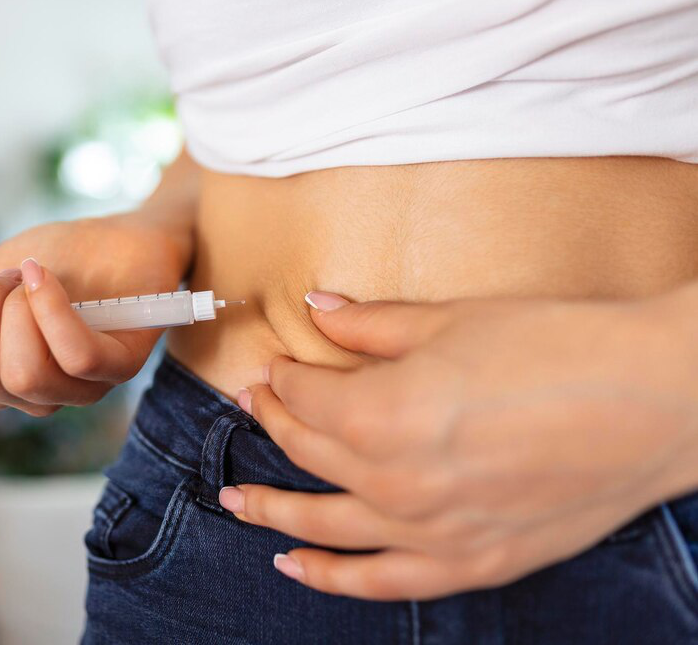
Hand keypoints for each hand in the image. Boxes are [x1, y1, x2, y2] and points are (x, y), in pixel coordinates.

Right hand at [0, 212, 190, 415]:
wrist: (125, 233)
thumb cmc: (58, 261)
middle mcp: (32, 396)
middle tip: (3, 279)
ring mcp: (78, 388)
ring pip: (19, 372)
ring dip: (15, 305)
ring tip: (32, 276)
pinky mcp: (118, 367)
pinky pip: (71, 356)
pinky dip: (49, 307)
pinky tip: (45, 277)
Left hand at [219, 288, 697, 599]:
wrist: (655, 400)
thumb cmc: (559, 349)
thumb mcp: (452, 321)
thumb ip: (372, 325)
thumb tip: (319, 309)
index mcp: (380, 413)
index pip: (304, 395)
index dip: (283, 375)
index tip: (276, 364)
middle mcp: (392, 480)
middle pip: (306, 450)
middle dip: (273, 422)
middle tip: (254, 404)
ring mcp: (429, 530)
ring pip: (323, 523)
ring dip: (271, 509)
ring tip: (235, 501)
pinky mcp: (470, 562)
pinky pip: (379, 581)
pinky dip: (330, 576)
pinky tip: (294, 565)